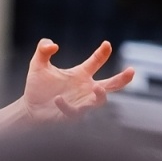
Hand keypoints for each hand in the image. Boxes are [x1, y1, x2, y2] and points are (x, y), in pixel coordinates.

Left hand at [20, 40, 134, 123]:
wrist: (29, 109)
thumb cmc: (37, 87)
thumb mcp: (37, 64)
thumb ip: (43, 50)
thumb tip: (53, 45)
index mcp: (81, 75)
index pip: (96, 62)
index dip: (103, 53)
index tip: (106, 44)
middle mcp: (85, 89)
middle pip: (110, 85)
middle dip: (122, 79)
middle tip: (131, 71)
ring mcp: (81, 103)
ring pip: (99, 102)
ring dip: (101, 96)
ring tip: (98, 88)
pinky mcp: (71, 115)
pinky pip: (74, 112)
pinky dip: (67, 106)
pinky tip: (58, 99)